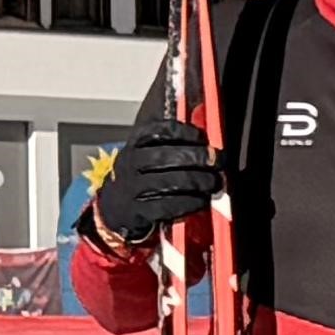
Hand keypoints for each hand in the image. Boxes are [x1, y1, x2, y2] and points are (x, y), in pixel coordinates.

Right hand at [90, 120, 221, 250]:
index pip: (156, 131)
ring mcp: (132, 188)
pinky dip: (188, 203)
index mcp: (135, 144)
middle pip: (164, 156)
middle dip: (196, 157)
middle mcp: (130, 163)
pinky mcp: (138, 211)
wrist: (116, 207)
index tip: (201, 137)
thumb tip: (206, 123)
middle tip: (218, 160)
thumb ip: (173, 140)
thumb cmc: (144, 175)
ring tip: (215, 182)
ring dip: (197, 181)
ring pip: (167, 182)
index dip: (182, 132)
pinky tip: (202, 200)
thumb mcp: (150, 152)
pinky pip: (165, 206)